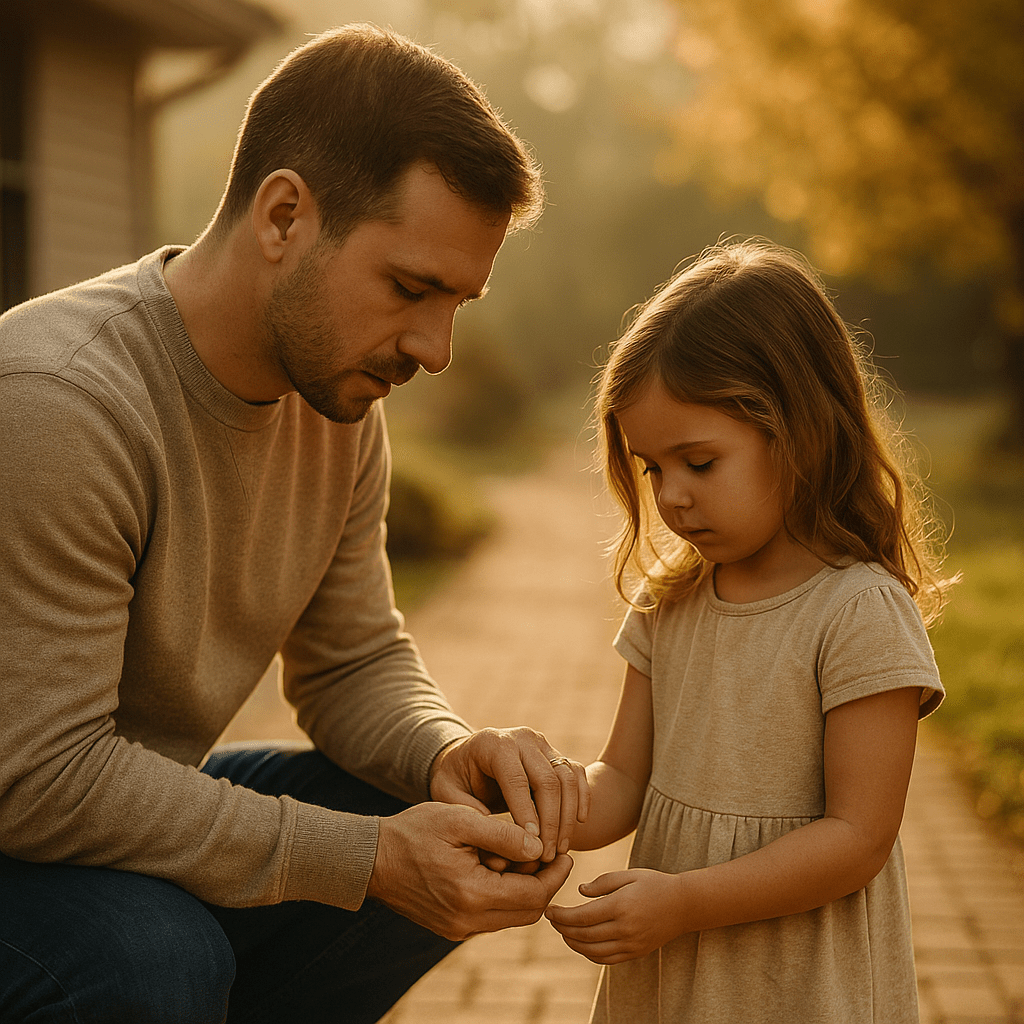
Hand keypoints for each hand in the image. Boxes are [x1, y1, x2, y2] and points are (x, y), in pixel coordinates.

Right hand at [367, 801, 573, 940]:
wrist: (370, 858)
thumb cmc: (414, 830)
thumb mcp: (460, 820)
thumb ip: (503, 833)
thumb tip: (540, 846)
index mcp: (472, 894)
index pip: (534, 895)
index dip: (555, 874)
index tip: (566, 852)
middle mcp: (467, 921)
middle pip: (528, 911)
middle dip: (544, 883)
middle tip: (550, 854)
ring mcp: (458, 928)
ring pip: (511, 916)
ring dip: (524, 889)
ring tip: (523, 856)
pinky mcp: (451, 927)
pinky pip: (491, 916)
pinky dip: (504, 895)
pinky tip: (499, 867)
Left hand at [430, 727, 589, 863]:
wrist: (465, 757)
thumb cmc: (456, 779)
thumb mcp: (447, 794)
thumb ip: (467, 812)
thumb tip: (498, 836)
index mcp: (495, 745)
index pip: (517, 781)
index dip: (527, 815)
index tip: (531, 847)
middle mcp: (522, 738)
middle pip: (547, 780)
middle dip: (551, 822)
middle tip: (548, 856)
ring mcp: (542, 744)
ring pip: (566, 778)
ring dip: (568, 816)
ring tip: (560, 849)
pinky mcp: (554, 753)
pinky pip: (576, 773)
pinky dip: (582, 797)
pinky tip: (579, 824)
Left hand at [545, 868, 686, 963]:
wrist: (684, 904)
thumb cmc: (655, 883)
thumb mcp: (629, 874)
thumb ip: (602, 882)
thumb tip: (580, 892)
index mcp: (620, 905)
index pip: (582, 916)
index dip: (561, 916)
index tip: (549, 911)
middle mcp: (625, 928)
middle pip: (584, 935)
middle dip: (563, 928)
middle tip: (551, 920)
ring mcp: (631, 944)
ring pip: (593, 951)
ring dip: (573, 943)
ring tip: (563, 932)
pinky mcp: (635, 953)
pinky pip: (607, 959)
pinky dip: (590, 954)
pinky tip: (582, 943)